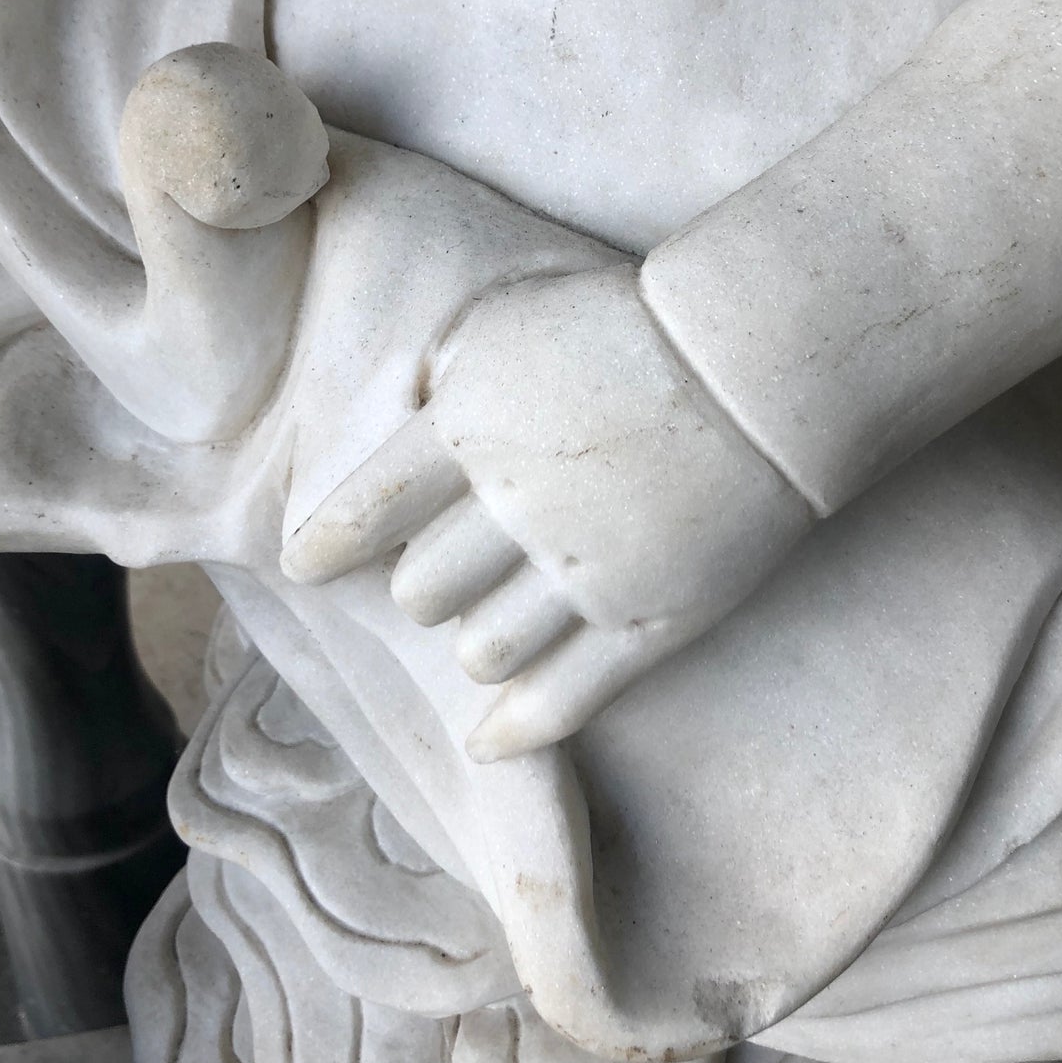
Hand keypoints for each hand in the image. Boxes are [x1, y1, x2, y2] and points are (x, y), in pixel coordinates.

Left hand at [281, 266, 813, 757]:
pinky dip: (518, 727)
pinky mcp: (646, 621)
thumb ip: (443, 378)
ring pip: (481, 653)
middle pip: (418, 593)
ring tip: (494, 625)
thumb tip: (396, 423)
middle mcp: (514, 508)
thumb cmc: (628, 327)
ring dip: (476, 645)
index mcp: (469, 428)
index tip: (305, 566)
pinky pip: (563, 699)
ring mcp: (584, 572)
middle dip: (422, 586)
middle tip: (448, 572)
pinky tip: (491, 737)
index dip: (327, 548)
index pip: (365, 513)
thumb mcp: (512, 324)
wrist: (755, 366)